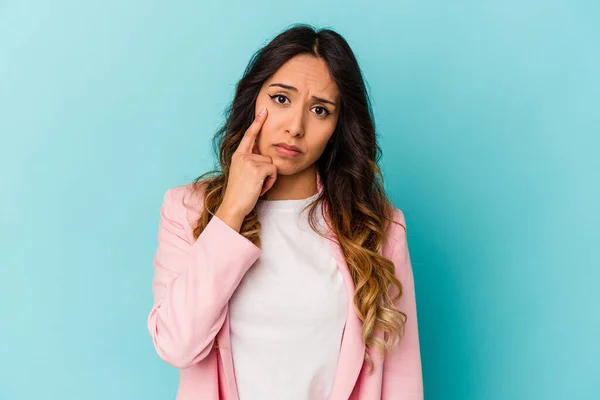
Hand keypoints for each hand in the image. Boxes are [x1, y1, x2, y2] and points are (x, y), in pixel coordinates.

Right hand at [217, 107, 276, 224]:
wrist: (233, 206)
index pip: (249, 135)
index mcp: (238, 155)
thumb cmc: (240, 193)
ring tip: (257, 187)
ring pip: (271, 164)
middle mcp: (242, 156)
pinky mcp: (257, 169)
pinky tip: (260, 188)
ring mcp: (249, 162)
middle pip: (267, 156)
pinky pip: (273, 171)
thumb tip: (265, 158)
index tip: (264, 111)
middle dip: (266, 171)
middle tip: (255, 184)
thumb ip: (250, 162)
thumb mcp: (242, 174)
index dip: (257, 123)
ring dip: (269, 178)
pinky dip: (270, 181)